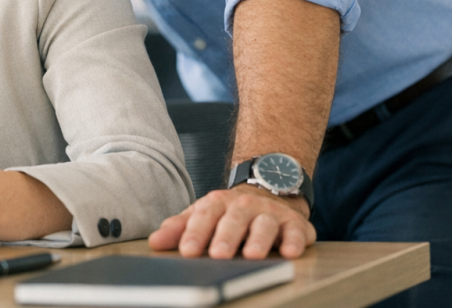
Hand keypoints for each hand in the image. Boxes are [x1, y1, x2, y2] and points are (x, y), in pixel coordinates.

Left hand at [148, 184, 314, 258]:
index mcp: (217, 204)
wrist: (266, 195)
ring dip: (259, 240)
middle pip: (233, 221)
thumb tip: (154, 242)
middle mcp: (244, 206)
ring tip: (252, 255)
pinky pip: (297, 231)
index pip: (204, 217)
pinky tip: (290, 252)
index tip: (187, 251)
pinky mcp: (295, 223)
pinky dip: (295, 241)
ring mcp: (270, 214)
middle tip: (218, 255)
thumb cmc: (228, 213)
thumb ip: (179, 228)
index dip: (195, 234)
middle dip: (225, 238)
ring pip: (264, 225)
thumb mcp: (201, 216)